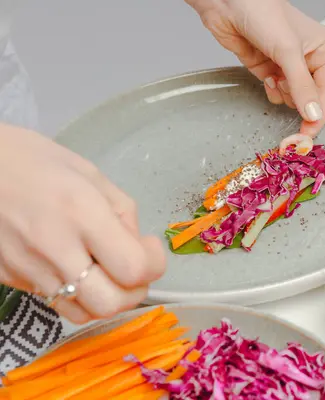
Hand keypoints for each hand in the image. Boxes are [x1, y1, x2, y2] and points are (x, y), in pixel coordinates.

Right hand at [0, 124, 165, 323]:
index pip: (133, 268)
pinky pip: (56, 303)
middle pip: (110, 304)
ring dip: (106, 299)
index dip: (154, 264)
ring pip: (83, 313)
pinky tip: (78, 271)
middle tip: (132, 267)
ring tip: (107, 273)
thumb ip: (122, 212)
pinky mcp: (12, 280)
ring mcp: (29, 270)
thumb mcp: (89, 174)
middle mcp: (56, 249)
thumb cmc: (32, 160)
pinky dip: (79, 296)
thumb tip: (136, 245)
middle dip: (134, 291)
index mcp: (82, 214)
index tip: (149, 246)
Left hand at [187, 0, 324, 137]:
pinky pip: (278, 93)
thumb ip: (302, 86)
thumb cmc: (263, 13)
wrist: (227, 3)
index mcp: (323, 50)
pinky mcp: (269, 70)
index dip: (320, 115)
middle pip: (313, 99)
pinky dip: (272, 91)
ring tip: (276, 78)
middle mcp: (309, 59)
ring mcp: (288, 66)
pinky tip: (266, 77)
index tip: (308, 136)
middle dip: (300, 106)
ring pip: (294, 99)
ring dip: (284, 95)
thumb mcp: (288, 51)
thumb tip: (314, 115)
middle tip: (292, 123)